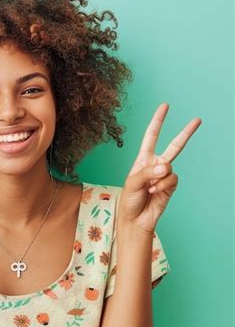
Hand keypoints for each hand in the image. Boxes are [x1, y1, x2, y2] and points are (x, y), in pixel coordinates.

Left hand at [118, 102, 201, 234]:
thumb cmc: (129, 199)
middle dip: (186, 133)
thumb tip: (166, 166)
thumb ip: (148, 172)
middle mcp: (155, 164)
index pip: (152, 136)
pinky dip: (163, 185)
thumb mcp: (132, 182)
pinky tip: (154, 192)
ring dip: (158, 178)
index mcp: (143, 159)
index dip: (158, 121)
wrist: (135, 219)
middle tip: (198, 119)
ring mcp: (164, 175)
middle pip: (174, 145)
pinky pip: (172, 179)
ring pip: (170, 167)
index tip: (165, 106)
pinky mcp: (171, 186)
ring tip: (148, 188)